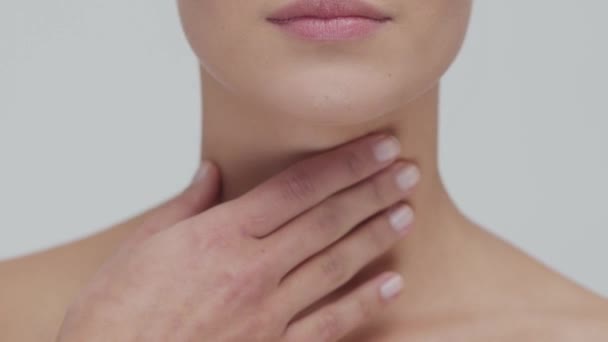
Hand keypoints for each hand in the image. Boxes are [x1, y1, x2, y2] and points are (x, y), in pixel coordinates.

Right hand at [56, 132, 419, 341]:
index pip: (298, 187)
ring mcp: (265, 312)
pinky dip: (363, 302)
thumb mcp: (144, 245)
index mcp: (220, 234)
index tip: (379, 147)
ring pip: (335, 264)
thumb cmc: (117, 309)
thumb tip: (213, 172)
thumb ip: (188, 206)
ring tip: (406, 212)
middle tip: (407, 171)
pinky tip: (391, 283)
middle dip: (372, 191)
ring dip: (375, 235)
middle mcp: (251, 268)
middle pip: (326, 220)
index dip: (345, 163)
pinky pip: (329, 323)